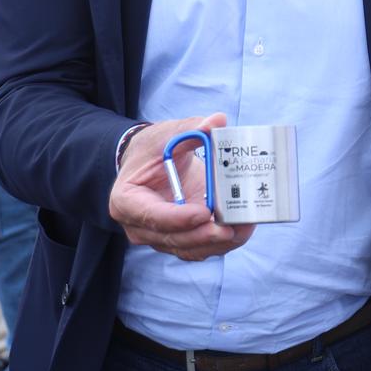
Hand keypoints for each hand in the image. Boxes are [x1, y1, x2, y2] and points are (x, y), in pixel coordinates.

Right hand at [109, 113, 256, 261]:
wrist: (150, 165)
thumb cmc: (151, 151)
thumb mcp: (165, 134)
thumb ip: (190, 129)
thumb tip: (217, 121)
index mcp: (127, 201)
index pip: (151, 216)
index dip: (178, 218)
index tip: (204, 212)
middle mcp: (140, 226)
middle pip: (174, 238)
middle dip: (205, 235)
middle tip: (232, 227)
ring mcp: (160, 237)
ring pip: (190, 248)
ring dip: (219, 241)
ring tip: (244, 227)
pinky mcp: (181, 240)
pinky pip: (202, 247)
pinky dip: (223, 242)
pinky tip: (243, 229)